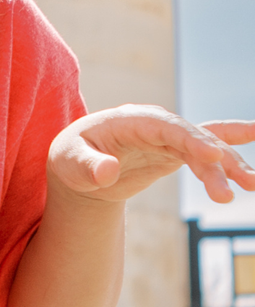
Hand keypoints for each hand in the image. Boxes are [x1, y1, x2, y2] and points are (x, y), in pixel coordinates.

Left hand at [48, 105, 254, 205]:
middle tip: (239, 185)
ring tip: (251, 185)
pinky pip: (206, 147)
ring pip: (204, 147)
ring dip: (228, 165)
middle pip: (191, 139)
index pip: (165, 128)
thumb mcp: (70, 163)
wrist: (77, 165)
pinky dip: (229, 146)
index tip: (213, 157)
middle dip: (216, 160)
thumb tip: (106, 172)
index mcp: (128, 120)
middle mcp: (153, 124)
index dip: (190, 140)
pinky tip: (253, 141)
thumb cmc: (70, 159)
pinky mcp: (175, 151)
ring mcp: (167, 137)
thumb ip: (87, 166)